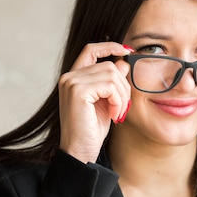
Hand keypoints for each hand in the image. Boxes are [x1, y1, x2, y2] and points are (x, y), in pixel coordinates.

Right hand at [58, 42, 132, 163]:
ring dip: (122, 96)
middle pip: (109, 65)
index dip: (110, 46)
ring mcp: (71, 83)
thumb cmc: (92, 129)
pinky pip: (110, 86)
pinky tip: (113, 114)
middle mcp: (69, 77)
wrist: (80, 151)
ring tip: (117, 112)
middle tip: (123, 108)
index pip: (91, 50)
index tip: (127, 50)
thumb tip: (123, 62)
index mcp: (74, 77)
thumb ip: (112, 81)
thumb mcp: (107, 101)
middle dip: (124, 86)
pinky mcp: (77, 91)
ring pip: (112, 74)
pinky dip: (118, 100)